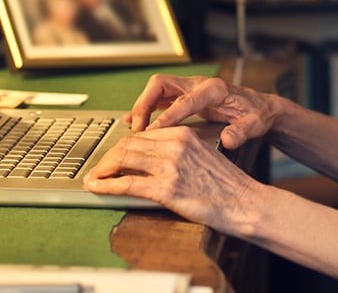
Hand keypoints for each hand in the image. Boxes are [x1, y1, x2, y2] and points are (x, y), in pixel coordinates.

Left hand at [84, 126, 257, 232]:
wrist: (243, 203)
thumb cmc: (226, 184)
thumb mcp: (201, 154)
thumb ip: (176, 151)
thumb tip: (149, 158)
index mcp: (182, 134)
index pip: (141, 135)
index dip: (121, 146)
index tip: (112, 156)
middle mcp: (174, 145)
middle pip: (128, 144)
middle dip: (107, 157)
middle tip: (98, 168)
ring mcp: (170, 166)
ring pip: (123, 159)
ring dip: (102, 169)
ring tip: (93, 177)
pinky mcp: (167, 188)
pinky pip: (127, 183)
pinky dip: (107, 185)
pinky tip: (98, 187)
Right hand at [126, 74, 280, 148]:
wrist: (260, 106)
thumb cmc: (256, 114)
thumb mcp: (254, 124)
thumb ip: (241, 131)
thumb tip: (227, 140)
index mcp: (214, 89)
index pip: (184, 100)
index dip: (166, 116)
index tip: (152, 132)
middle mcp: (198, 84)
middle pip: (161, 84)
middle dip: (145, 103)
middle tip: (137, 127)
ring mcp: (190, 88)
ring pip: (157, 89)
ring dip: (143, 106)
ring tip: (132, 127)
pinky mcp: (186, 95)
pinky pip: (160, 98)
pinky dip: (147, 108)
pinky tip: (135, 121)